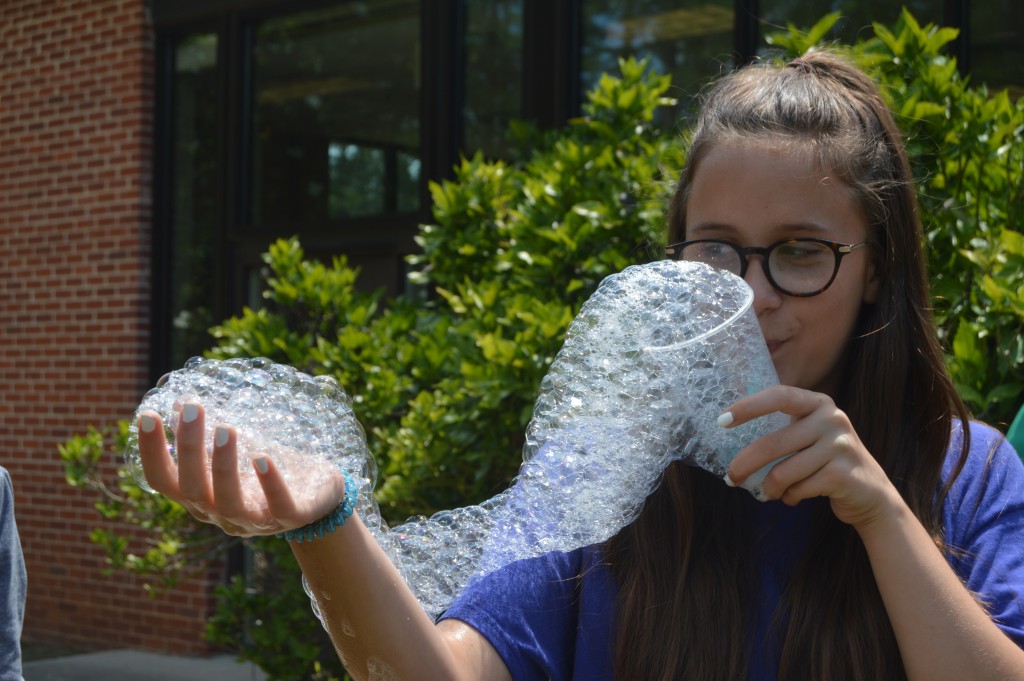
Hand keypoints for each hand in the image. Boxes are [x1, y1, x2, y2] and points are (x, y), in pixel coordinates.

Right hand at [136, 403, 346, 535]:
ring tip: (226, 428)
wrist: (320, 496)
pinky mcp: (291, 517)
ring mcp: (255, 520)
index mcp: (202, 496)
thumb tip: (176, 400)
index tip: (148, 415)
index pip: (164, 481)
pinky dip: (270, 484)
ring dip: (224, 466)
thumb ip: (209, 432)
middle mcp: (220, 513)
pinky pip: (279, 506)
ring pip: (229, 502)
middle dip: (189, 449)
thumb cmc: (270, 468)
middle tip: (193, 408)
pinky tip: (263, 458)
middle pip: (193, 489)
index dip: (152, 452)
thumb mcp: (239, 447)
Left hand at [722, 385, 900, 527]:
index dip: (749, 407)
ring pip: (783, 472)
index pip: (779, 396)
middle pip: (773, 443)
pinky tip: (794, 497)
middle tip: (730, 478)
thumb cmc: (827, 462)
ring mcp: (841, 446)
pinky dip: (789, 497)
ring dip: (769, 488)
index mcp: (819, 403)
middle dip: (745, 464)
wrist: (872, 495)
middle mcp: (833, 419)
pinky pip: (798, 489)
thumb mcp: (811, 434)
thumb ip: (784, 428)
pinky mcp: (843, 475)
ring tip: (770, 492)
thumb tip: (731, 429)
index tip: (722, 420)